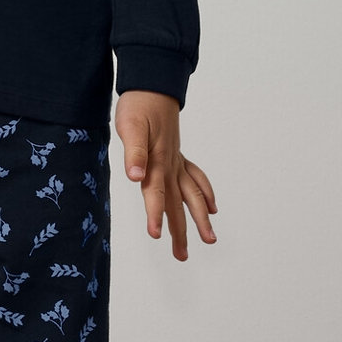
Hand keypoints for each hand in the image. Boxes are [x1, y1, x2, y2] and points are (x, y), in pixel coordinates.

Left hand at [114, 91, 217, 261]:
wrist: (153, 84)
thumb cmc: (138, 105)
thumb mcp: (130, 126)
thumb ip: (134, 152)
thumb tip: (136, 176)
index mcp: (157, 161)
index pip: (156, 194)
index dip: (155, 216)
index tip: (157, 236)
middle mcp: (170, 165)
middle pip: (177, 203)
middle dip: (181, 230)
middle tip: (182, 256)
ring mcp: (177, 160)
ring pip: (191, 195)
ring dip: (199, 218)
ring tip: (209, 239)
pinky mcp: (177, 155)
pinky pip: (196, 178)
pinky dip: (205, 193)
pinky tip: (212, 207)